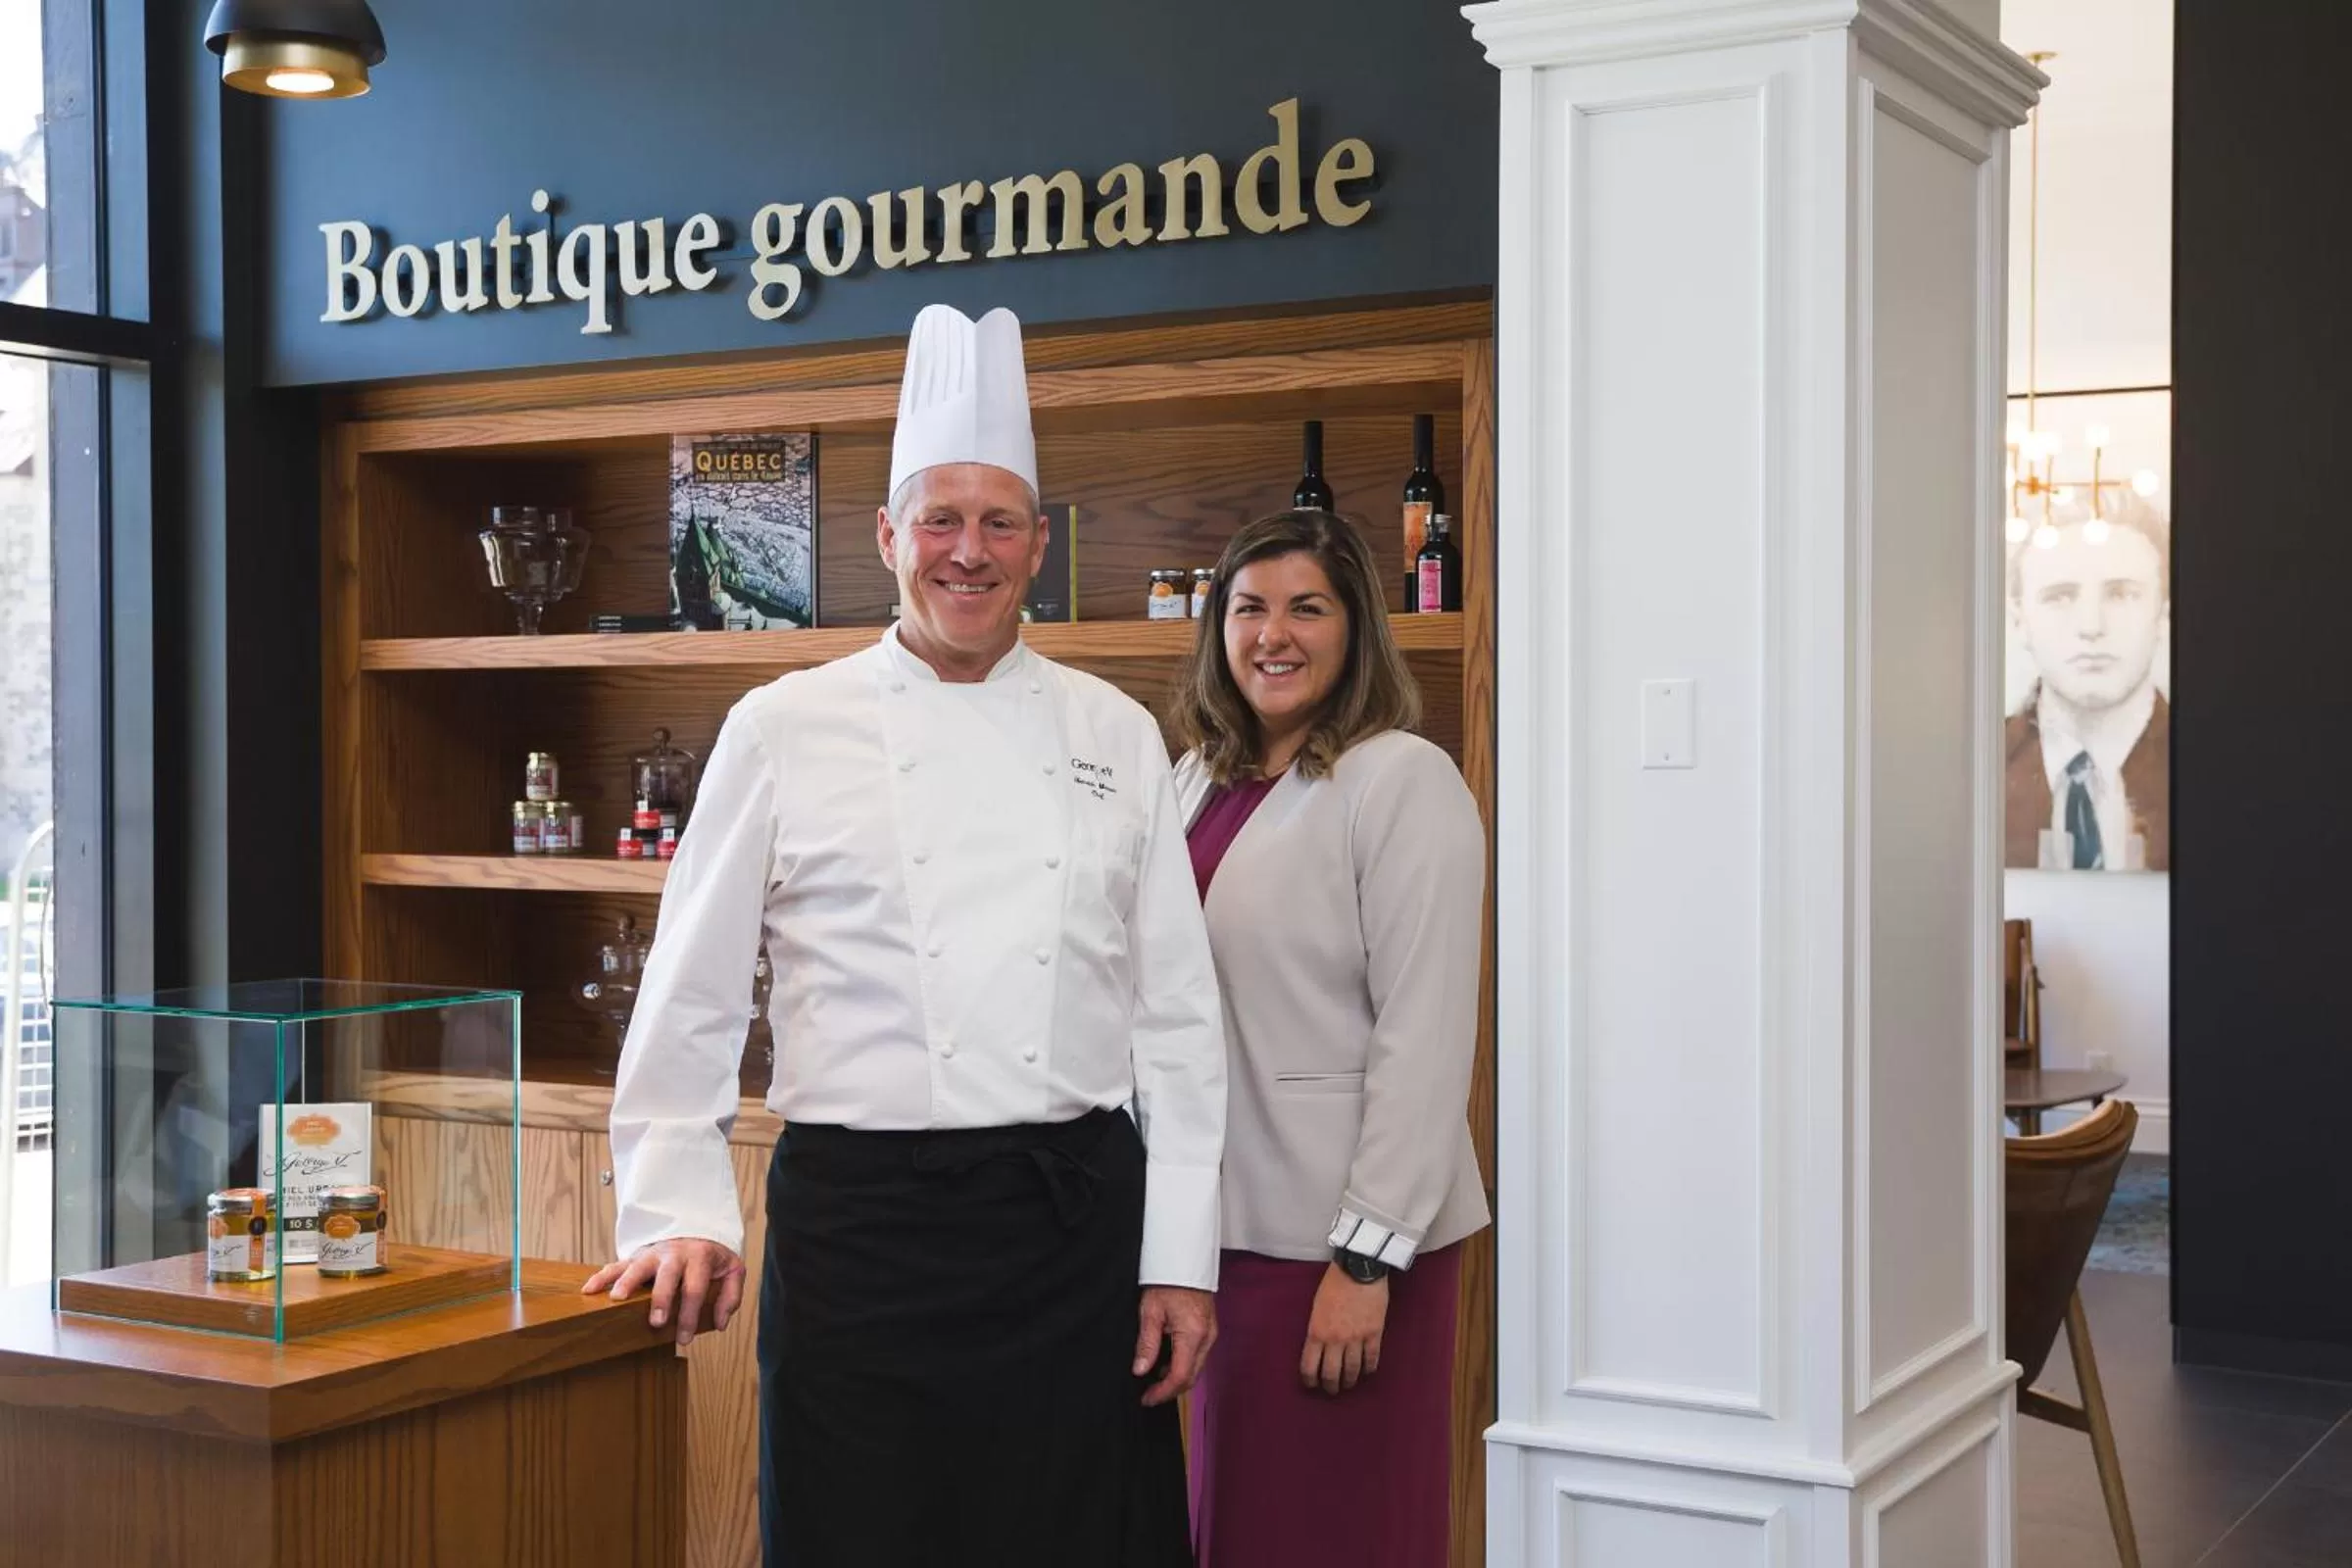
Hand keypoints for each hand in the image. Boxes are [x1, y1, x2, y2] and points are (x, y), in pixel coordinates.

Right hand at [583, 1237, 746, 1347]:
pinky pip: (618, 1264)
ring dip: (626, 1282)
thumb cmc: (712, 1259)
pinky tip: (589, 1289)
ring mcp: (654, 1253)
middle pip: (667, 1275)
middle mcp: (675, 1253)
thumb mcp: (732, 1271)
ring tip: (616, 1299)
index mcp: (700, 1257)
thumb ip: (730, 1296)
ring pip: (638, 1265)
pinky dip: (602, 1275)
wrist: (697, 1232)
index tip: (683, 1338)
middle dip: (661, 1299)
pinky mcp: (638, 1256)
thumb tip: (719, 1323)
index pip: (695, 1288)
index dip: (689, 1314)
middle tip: (655, 1321)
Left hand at [1133, 1285, 1216, 1406]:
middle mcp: (1206, 1338)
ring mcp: (1210, 1334)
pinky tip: (1167, 1363)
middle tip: (1149, 1395)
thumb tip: (1140, 1370)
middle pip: (1191, 1377)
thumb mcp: (1150, 1312)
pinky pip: (1198, 1357)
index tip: (1147, 1398)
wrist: (1184, 1262)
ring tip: (1154, 1381)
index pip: (1180, 1376)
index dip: (1163, 1392)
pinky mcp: (1209, 1330)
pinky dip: (1183, 1365)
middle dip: (1170, 1390)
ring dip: (1177, 1378)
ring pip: (1196, 1368)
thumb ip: (1146, 1344)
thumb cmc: (1167, 1282)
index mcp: (1192, 1335)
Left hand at [1301, 1264, 1388, 1394]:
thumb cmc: (1334, 1282)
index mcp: (1316, 1332)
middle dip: (1330, 1386)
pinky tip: (1367, 1372)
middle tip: (1332, 1390)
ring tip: (1349, 1384)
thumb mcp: (1317, 1306)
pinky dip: (1369, 1369)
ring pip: (1352, 1370)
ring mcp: (1356, 1338)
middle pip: (1331, 1374)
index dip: (1310, 1380)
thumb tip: (1318, 1346)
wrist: (1359, 1267)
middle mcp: (1335, 1340)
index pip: (1310, 1366)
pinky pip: (1372, 1359)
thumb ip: (1317, 1328)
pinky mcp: (1374, 1333)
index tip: (1312, 1384)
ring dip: (1349, 1381)